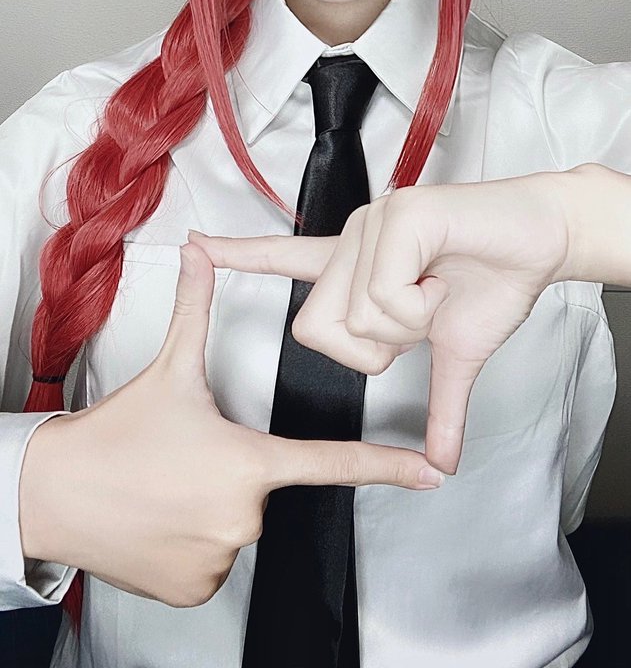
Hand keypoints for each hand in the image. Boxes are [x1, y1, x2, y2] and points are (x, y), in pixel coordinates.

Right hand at [18, 245, 444, 609]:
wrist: (56, 495)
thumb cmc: (115, 438)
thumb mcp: (168, 370)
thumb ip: (196, 309)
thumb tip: (201, 253)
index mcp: (249, 462)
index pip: (333, 462)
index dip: (387, 467)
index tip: (428, 476)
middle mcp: (244, 516)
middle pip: (261, 486)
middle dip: (232, 469)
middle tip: (184, 457)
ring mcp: (220, 558)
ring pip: (236, 524)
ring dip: (211, 504)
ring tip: (168, 483)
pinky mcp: (195, 588)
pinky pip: (212, 558)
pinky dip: (194, 537)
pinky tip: (162, 516)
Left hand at [187, 169, 571, 475]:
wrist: (540, 241)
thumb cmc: (494, 282)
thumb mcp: (454, 352)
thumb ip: (437, 404)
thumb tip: (443, 462)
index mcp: (356, 265)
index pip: (285, 260)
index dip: (239, 256)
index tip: (195, 246)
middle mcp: (352, 239)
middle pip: (316, 327)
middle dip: (371, 348)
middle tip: (418, 316)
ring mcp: (371, 225)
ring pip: (354, 315)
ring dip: (407, 323)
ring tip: (438, 288)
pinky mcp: (396, 216)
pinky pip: (385, 293)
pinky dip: (421, 303)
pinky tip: (444, 276)